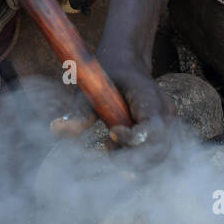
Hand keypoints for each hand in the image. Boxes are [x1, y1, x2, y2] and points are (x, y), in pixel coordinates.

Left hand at [49, 52, 174, 154]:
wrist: (125, 63)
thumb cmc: (106, 76)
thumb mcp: (90, 89)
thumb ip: (78, 112)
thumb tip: (55, 130)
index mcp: (148, 96)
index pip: (152, 127)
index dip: (133, 139)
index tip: (110, 134)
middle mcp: (164, 111)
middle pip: (159, 148)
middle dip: (133, 158)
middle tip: (107, 147)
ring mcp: (167, 122)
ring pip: (160, 155)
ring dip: (136, 161)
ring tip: (111, 143)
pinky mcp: (165, 131)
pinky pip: (157, 153)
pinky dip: (139, 158)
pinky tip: (120, 146)